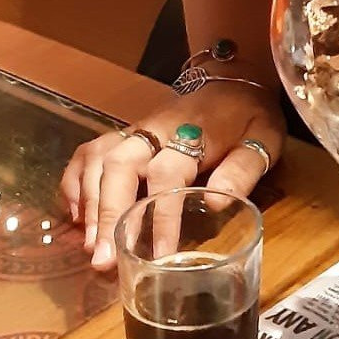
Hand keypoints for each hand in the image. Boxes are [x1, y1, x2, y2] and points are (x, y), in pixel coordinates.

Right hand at [61, 83, 284, 270]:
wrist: (231, 79)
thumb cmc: (249, 116)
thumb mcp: (262, 139)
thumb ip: (242, 170)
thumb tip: (217, 203)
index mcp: (190, 133)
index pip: (167, 175)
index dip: (161, 216)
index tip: (160, 255)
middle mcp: (153, 130)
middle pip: (118, 167)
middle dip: (108, 214)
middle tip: (104, 259)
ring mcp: (134, 131)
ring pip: (97, 161)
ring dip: (90, 205)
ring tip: (92, 248)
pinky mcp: (123, 136)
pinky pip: (87, 154)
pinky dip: (76, 184)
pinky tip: (78, 217)